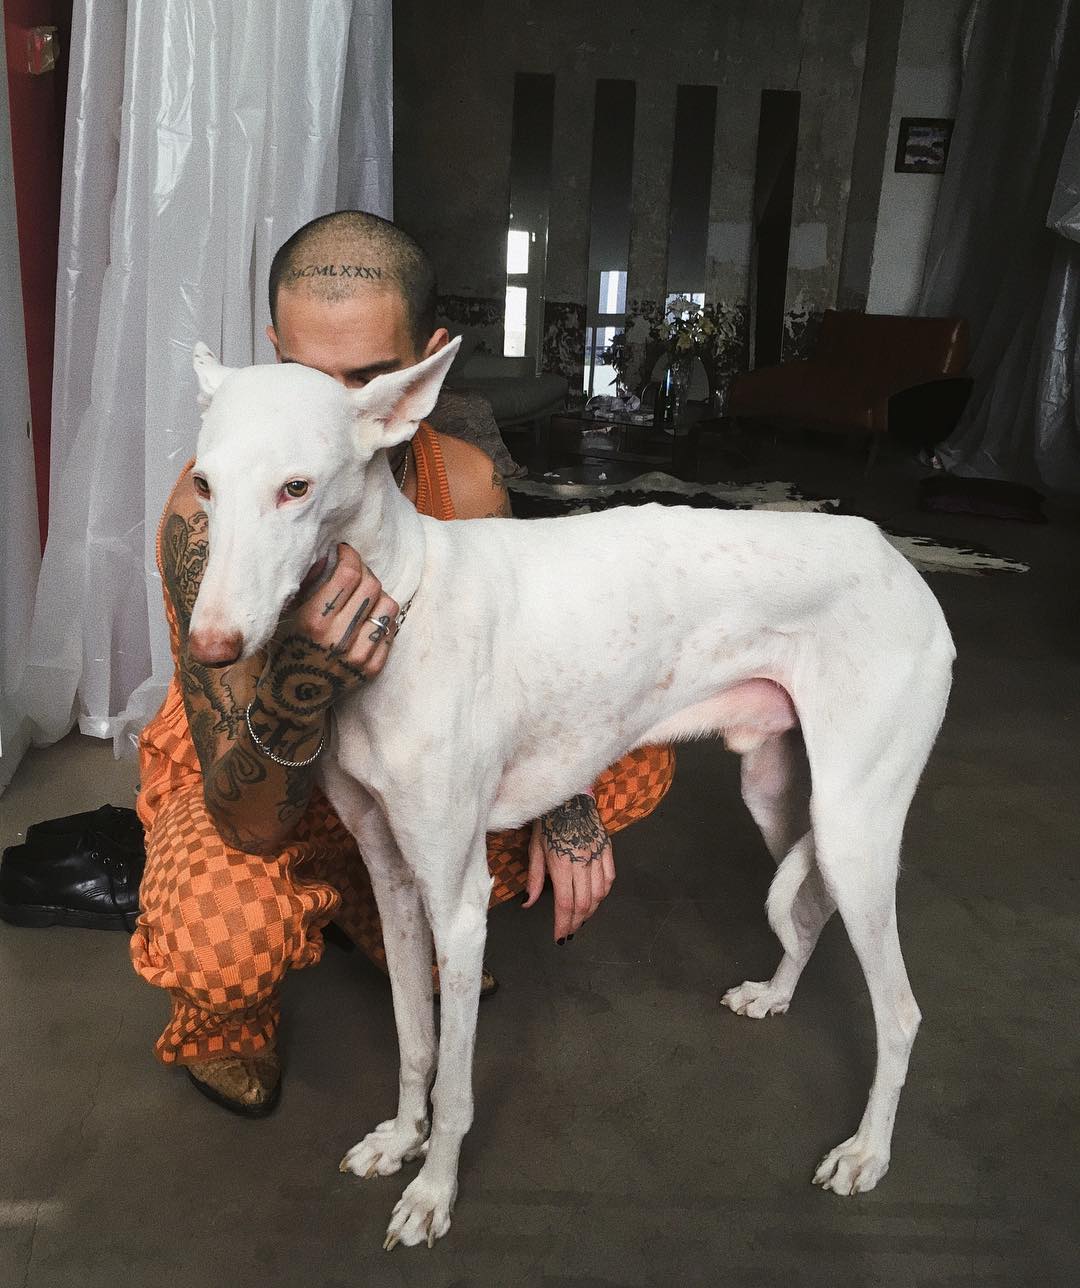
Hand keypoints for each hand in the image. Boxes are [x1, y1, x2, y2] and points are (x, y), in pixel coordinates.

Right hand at [255, 543, 398, 722]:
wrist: (293, 698)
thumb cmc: (286, 649)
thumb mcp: (286, 615)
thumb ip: (308, 585)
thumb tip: (331, 555)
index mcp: (314, 621)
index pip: (348, 575)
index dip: (350, 556)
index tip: (345, 553)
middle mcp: (339, 638)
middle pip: (371, 586)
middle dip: (364, 571)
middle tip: (354, 572)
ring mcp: (359, 656)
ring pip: (388, 607)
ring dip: (377, 595)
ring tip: (362, 596)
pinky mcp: (372, 668)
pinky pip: (390, 631)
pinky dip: (380, 619)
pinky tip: (366, 618)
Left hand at [522, 793, 614, 941]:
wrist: (569, 796)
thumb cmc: (547, 821)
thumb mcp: (534, 848)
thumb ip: (534, 878)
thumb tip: (528, 903)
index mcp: (561, 862)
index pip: (565, 903)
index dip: (563, 923)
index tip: (559, 936)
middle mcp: (582, 861)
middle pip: (583, 903)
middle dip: (576, 922)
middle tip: (569, 931)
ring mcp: (597, 855)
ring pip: (599, 894)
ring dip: (590, 911)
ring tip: (581, 918)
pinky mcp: (607, 848)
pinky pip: (610, 877)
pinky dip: (604, 893)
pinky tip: (596, 898)